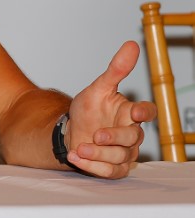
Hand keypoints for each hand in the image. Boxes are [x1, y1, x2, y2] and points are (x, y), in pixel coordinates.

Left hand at [65, 40, 156, 177]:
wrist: (71, 131)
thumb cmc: (89, 110)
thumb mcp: (98, 87)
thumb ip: (116, 70)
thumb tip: (132, 45)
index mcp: (130, 113)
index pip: (147, 112)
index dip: (145, 113)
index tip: (136, 113)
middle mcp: (131, 134)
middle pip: (133, 138)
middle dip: (114, 137)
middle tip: (96, 134)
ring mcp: (124, 153)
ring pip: (120, 157)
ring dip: (99, 154)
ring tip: (80, 148)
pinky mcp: (114, 168)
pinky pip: (110, 172)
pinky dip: (93, 167)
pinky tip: (76, 157)